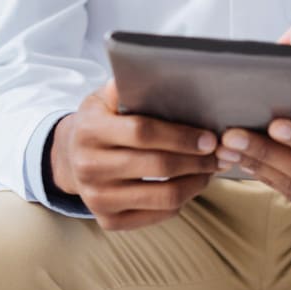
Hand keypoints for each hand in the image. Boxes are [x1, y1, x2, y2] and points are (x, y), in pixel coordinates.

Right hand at [50, 81, 219, 230]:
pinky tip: (192, 184)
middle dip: (198, 160)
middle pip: (158, 165)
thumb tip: (160, 67)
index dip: (181, 136)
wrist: (69, 159)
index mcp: (89, 130)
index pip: (142, 132)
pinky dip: (183, 201)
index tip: (210, 137)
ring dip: (197, 182)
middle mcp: (88, 167)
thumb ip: (128, 85)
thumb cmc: (100, 121)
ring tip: (211, 169)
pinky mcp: (108, 221)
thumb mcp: (104, 98)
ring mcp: (97, 198)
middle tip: (221, 154)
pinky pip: (158, 215)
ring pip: (163, 196)